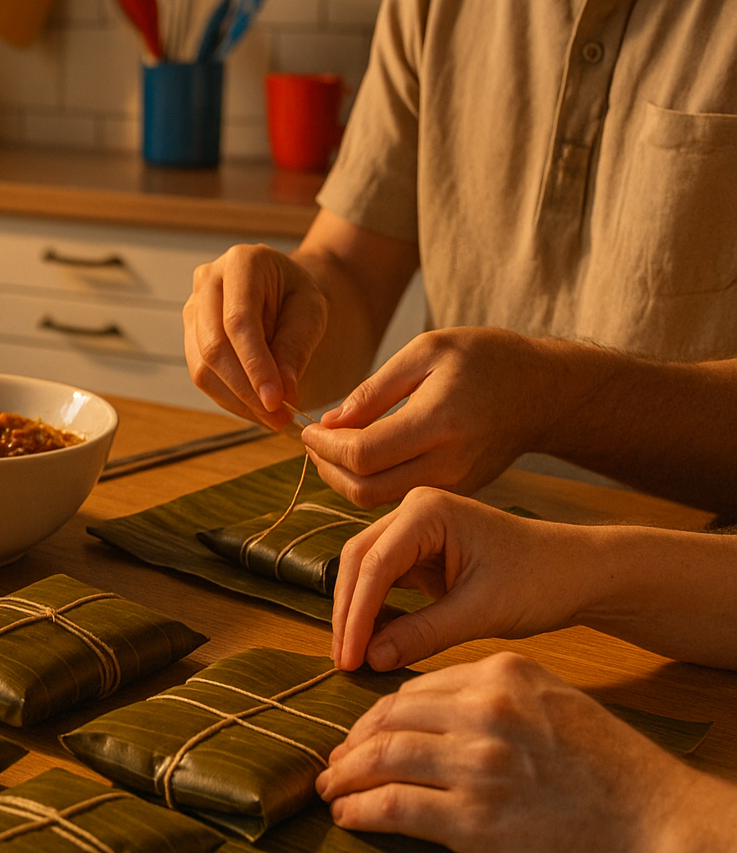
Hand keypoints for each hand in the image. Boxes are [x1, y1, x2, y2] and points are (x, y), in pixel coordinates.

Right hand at [183, 242, 327, 427]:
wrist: (281, 288)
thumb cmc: (297, 294)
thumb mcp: (311, 311)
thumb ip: (296, 346)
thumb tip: (282, 390)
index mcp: (241, 262)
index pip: (239, 322)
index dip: (255, 365)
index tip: (276, 400)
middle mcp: (207, 280)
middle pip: (214, 346)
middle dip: (245, 390)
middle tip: (278, 417)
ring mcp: (193, 307)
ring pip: (202, 367)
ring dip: (237, 401)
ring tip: (272, 419)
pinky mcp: (190, 334)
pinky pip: (202, 375)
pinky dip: (230, 399)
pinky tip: (256, 410)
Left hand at [302, 327, 556, 506]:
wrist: (544, 392)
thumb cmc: (486, 358)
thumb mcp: (427, 351)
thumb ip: (374, 390)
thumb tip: (329, 423)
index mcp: (440, 422)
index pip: (363, 454)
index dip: (325, 446)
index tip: (307, 428)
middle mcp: (449, 462)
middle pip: (364, 489)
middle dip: (327, 468)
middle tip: (313, 442)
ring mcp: (455, 484)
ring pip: (378, 501)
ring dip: (344, 480)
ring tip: (331, 448)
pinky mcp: (456, 492)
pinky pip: (399, 498)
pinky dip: (370, 483)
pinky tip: (361, 457)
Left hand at [315, 654, 736, 852]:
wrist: (664, 830)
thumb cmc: (617, 774)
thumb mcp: (557, 706)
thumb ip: (500, 701)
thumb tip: (440, 713)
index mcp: (503, 677)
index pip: (415, 690)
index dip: (378, 716)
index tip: (362, 734)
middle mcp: (485, 713)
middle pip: (388, 719)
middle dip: (351, 742)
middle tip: (335, 762)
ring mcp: (477, 766)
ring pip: (380, 759)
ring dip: (345, 775)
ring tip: (331, 788)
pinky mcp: (474, 821)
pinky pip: (393, 807)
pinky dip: (360, 810)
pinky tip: (348, 815)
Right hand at [331, 488, 583, 670]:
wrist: (579, 572)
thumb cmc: (541, 581)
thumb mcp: (481, 612)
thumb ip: (422, 634)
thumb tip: (371, 659)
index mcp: (426, 511)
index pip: (374, 566)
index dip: (356, 616)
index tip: (349, 659)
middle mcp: (412, 511)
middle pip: (359, 562)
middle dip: (349, 613)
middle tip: (344, 661)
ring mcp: (414, 529)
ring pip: (365, 571)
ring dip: (358, 612)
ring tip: (355, 656)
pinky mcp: (420, 552)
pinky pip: (384, 580)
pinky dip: (376, 611)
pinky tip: (375, 641)